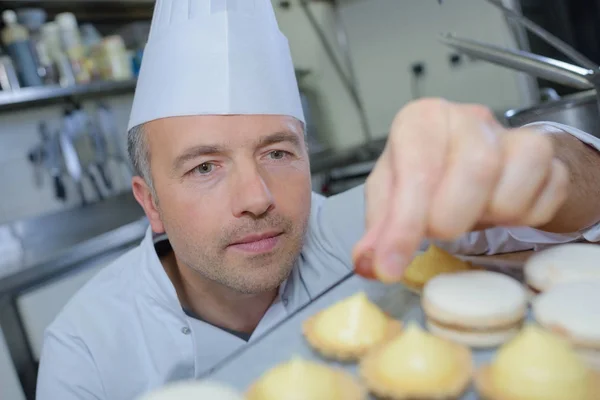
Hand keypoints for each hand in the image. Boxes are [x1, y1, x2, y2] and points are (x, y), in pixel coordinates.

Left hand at [353, 98, 569, 282]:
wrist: (475, 162)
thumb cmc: (426, 175)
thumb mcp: (391, 196)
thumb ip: (379, 230)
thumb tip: (369, 266)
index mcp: (422, 119)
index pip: (418, 171)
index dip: (404, 226)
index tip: (391, 267)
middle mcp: (469, 118)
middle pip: (478, 169)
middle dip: (451, 218)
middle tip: (439, 232)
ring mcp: (512, 133)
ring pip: (515, 184)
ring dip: (491, 218)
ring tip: (471, 216)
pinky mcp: (546, 155)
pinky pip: (547, 196)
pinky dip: (524, 218)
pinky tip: (500, 212)